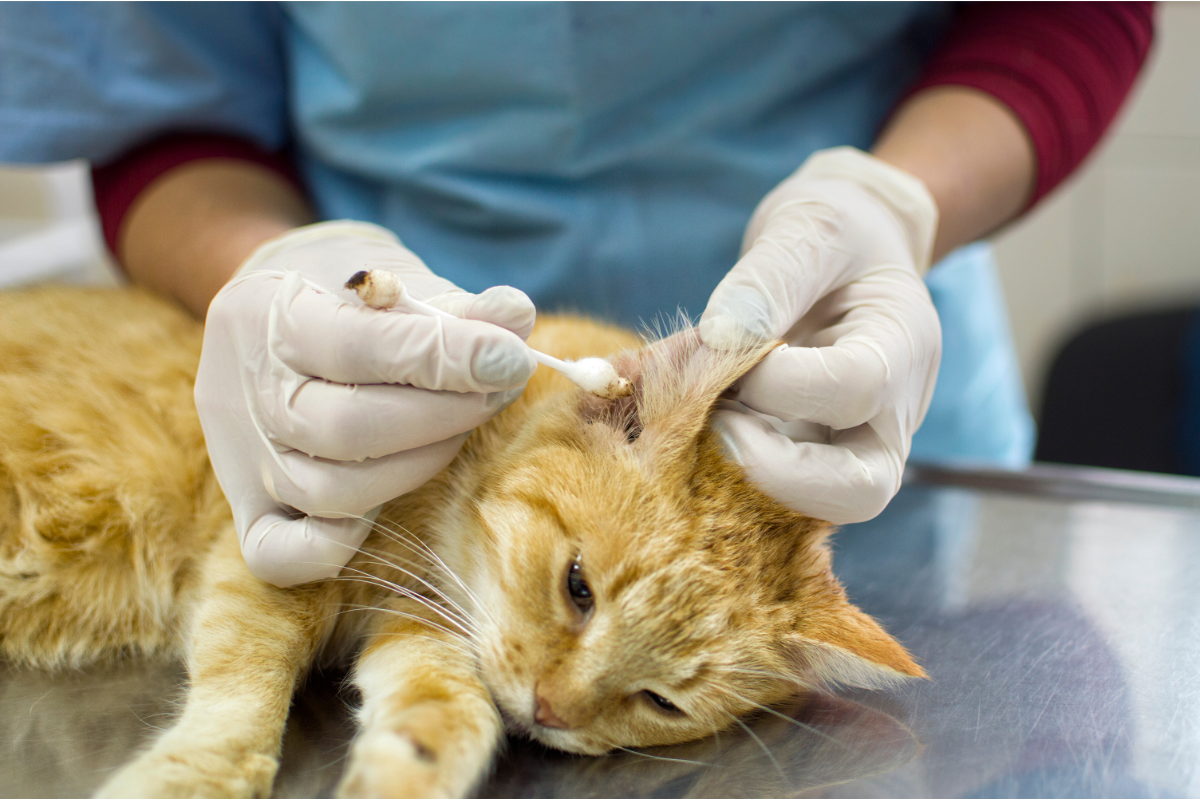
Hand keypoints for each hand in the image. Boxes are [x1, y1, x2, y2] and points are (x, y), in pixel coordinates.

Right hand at [195, 221, 536, 585]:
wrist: (274, 305)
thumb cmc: (347, 296)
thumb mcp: (396, 279)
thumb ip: (456, 305)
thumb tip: (515, 318)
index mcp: (271, 314)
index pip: (359, 347)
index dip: (445, 357)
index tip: (512, 358)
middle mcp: (247, 392)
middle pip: (346, 429)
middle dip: (442, 416)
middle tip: (496, 393)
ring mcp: (243, 457)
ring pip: (327, 493)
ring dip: (415, 467)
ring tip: (459, 429)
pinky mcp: (247, 508)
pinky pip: (277, 554)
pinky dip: (335, 544)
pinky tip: (385, 505)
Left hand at [699, 147, 940, 523]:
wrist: (849, 252)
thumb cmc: (838, 233)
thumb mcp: (809, 226)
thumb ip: (769, 278)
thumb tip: (719, 337)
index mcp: (902, 349)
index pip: (854, 390)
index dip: (778, 381)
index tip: (725, 346)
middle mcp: (887, 416)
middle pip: (858, 492)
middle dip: (774, 473)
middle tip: (715, 426)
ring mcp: (848, 447)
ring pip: (811, 509)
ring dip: (738, 476)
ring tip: (693, 415)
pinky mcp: (805, 458)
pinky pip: (766, 487)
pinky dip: (711, 464)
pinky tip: (670, 415)